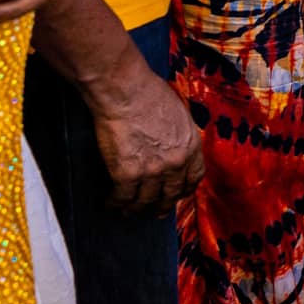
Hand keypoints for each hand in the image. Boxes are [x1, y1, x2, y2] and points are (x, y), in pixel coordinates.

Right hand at [82, 50, 204, 213]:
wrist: (126, 92)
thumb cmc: (149, 93)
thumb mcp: (179, 113)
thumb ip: (179, 134)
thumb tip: (174, 144)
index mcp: (191, 146)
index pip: (194, 177)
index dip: (186, 188)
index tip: (179, 193)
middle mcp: (176, 163)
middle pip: (171, 194)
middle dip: (162, 205)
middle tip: (156, 211)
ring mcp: (152, 171)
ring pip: (144, 200)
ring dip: (135, 208)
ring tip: (128, 210)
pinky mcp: (127, 174)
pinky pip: (121, 197)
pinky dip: (114, 203)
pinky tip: (109, 203)